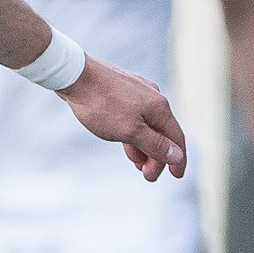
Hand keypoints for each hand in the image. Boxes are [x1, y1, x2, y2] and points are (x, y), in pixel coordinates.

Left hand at [63, 56, 183, 180]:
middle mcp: (153, 97)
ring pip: (147, 125)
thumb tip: (178, 156)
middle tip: (148, 177)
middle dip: (157, 157)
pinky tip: (126, 143)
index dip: (178, 160)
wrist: (74, 75)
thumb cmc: (101, 104)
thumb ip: (155, 145)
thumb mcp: (130, 131)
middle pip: (162, 133)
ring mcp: (137, 92)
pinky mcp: (122, 90)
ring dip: (144, 147)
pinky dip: (134, 133)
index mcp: (159, 107)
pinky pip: (135, 117)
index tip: (176, 176)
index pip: (177, 138)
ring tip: (137, 164)